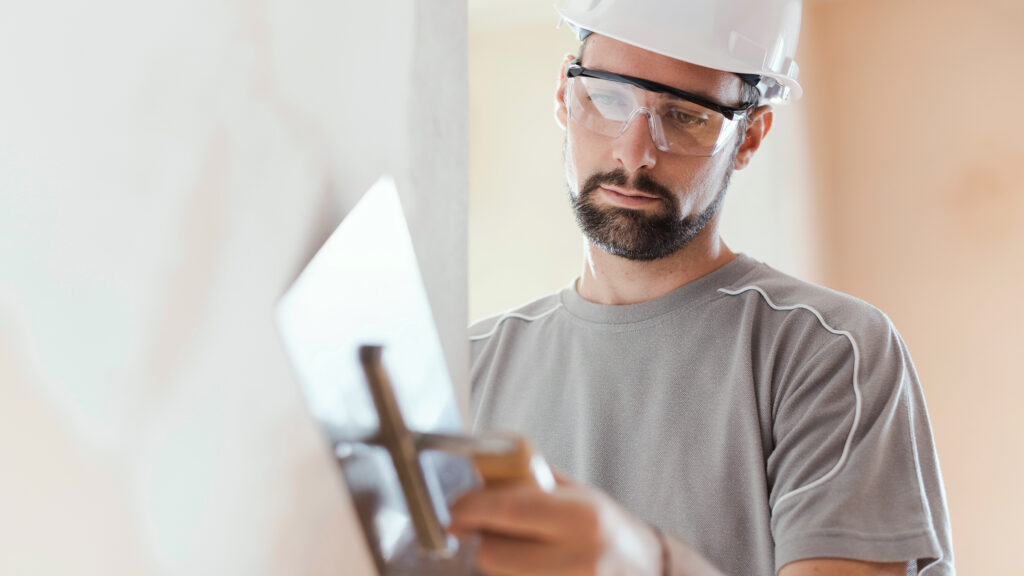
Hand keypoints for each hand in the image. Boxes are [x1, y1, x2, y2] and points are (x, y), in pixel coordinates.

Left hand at [448, 474, 661, 575]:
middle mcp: (579, 557)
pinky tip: (534, 563)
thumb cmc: (605, 526)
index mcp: (581, 516)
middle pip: (494, 554)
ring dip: (499, 560)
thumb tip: (481, 468)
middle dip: (480, 539)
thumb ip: (531, 482)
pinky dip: (516, 573)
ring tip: (523, 547)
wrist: (647, 567)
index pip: (510, 511)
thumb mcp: (576, 493)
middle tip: (483, 529)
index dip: (472, 508)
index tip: (455, 508)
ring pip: (502, 575)